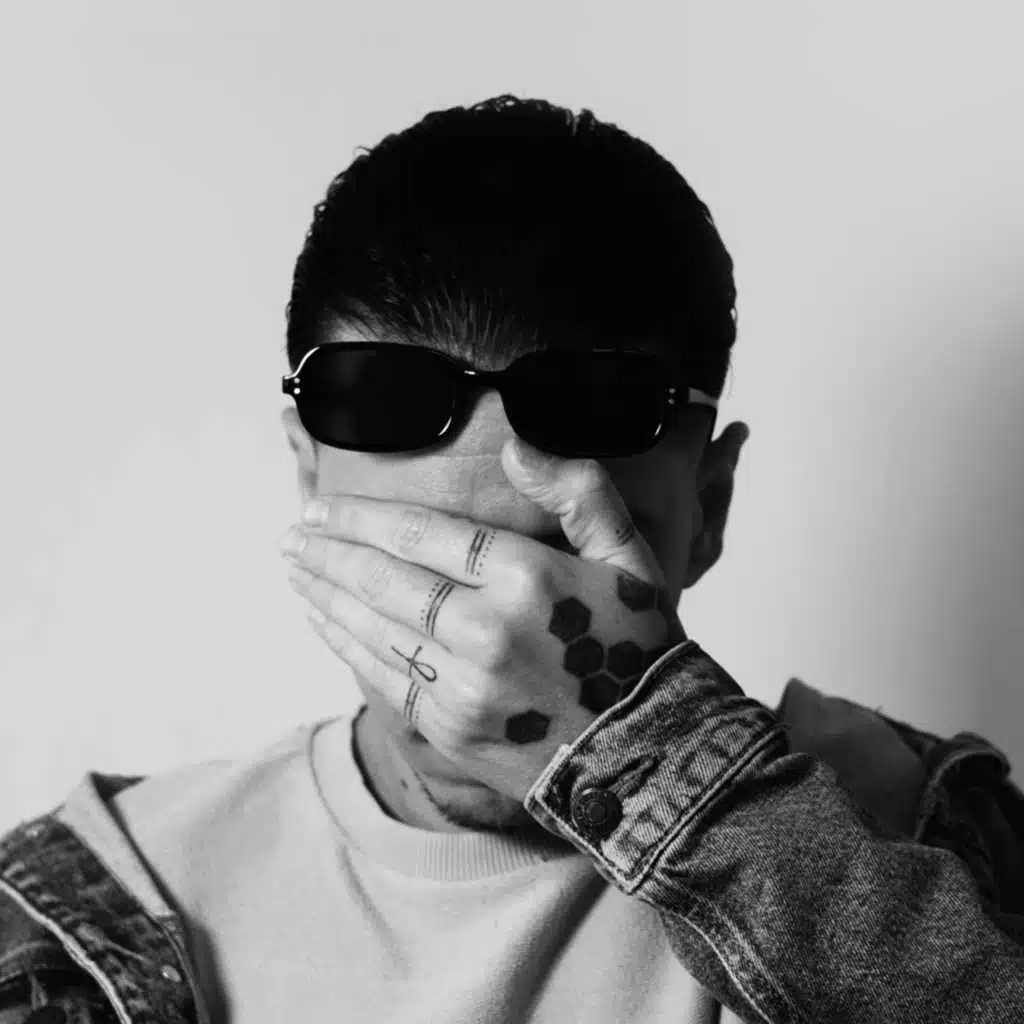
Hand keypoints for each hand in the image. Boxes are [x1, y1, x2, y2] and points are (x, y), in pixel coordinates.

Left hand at [281, 437, 685, 803]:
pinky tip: (320, 619)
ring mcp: (462, 685)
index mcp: (529, 578)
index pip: (422, 532)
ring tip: (294, 568)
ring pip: (372, 625)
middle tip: (293, 534)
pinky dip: (343, 643)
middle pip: (385, 577)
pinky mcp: (448, 727)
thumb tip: (515, 445)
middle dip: (329, 551)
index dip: (361, 516)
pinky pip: (380, 675)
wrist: (644, 753)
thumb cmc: (636, 649)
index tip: (321, 506)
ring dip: (325, 592)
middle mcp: (487, 630)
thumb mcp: (631, 559)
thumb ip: (580, 492)